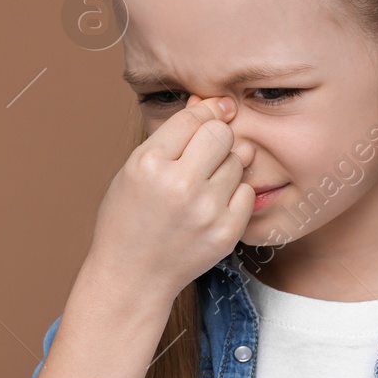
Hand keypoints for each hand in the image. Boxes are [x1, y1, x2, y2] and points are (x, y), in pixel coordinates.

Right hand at [85, 95, 254, 297]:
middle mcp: (179, 185)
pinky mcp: (226, 232)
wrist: (132, 276)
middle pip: (220, 134)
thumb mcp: (134, 170)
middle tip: (204, 154)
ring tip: (203, 186)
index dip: (205, 111)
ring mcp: (205, 210)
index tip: (213, 112)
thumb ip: (171, 136)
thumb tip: (209, 101)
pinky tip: (213, 206)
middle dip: (216, 137)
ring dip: (225, 167)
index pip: (193, 118)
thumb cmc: (129, 217)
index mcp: (148, 164)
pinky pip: (247, 192)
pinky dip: (235, 194)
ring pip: (237, 161)